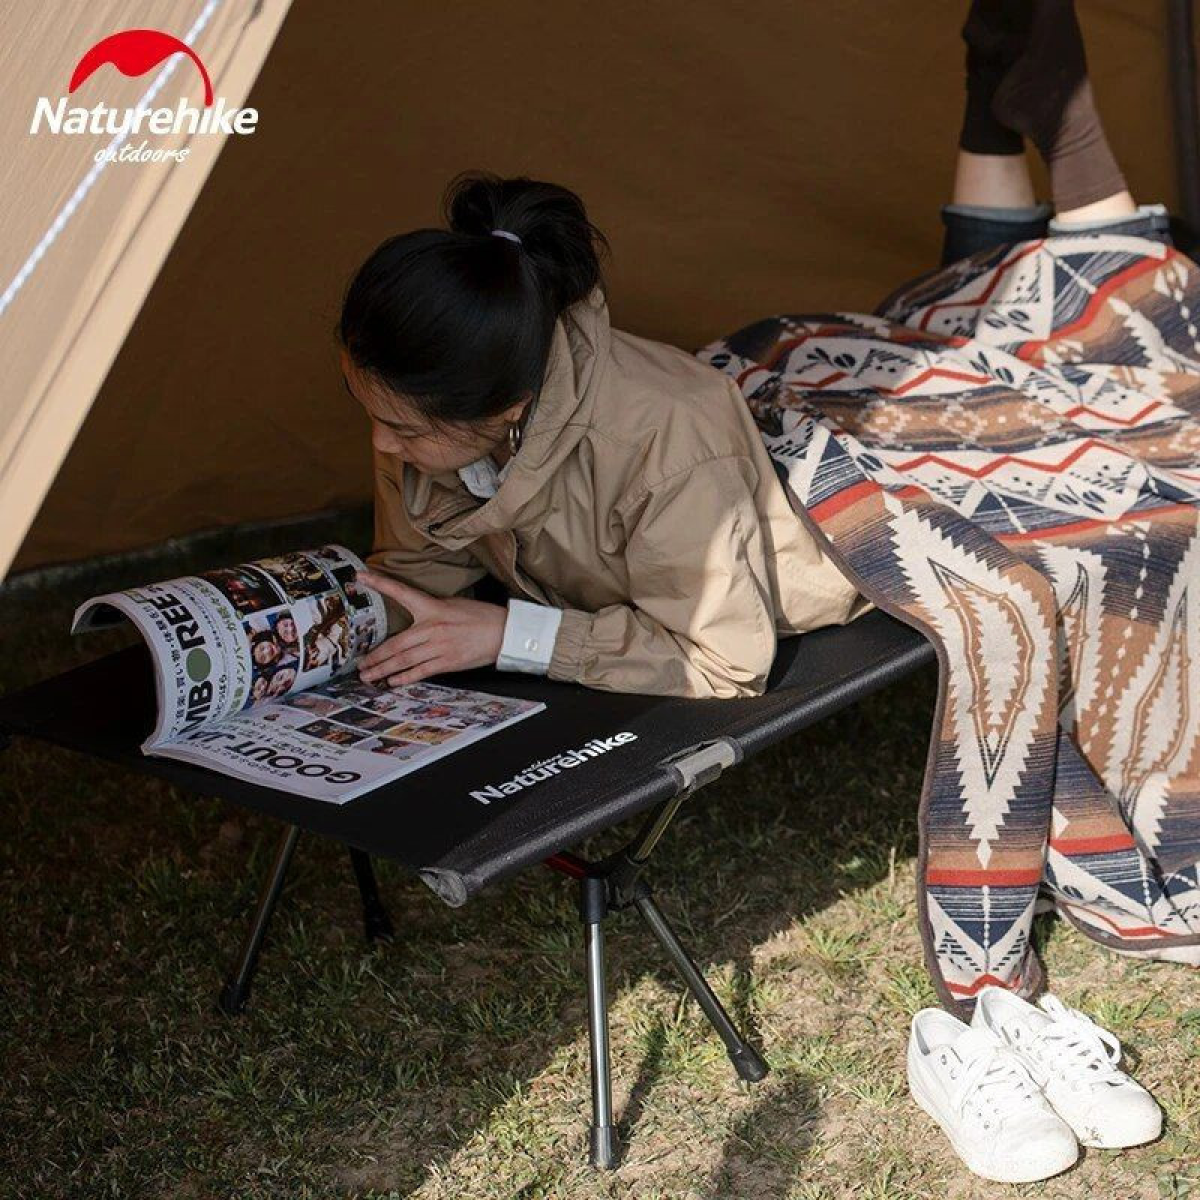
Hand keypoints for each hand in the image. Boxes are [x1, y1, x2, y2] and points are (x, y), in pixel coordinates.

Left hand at [355, 570, 505, 685]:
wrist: (505, 632)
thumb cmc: (481, 617)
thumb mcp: (453, 605)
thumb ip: (431, 611)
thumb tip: (414, 620)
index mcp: (433, 607)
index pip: (401, 593)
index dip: (379, 583)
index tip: (360, 577)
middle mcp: (433, 627)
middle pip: (396, 643)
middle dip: (375, 655)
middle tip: (359, 663)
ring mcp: (439, 647)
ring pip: (404, 660)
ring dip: (383, 669)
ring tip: (368, 676)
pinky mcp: (448, 662)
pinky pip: (421, 672)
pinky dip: (404, 678)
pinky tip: (392, 681)